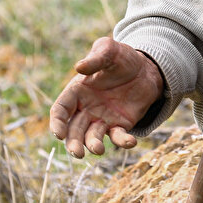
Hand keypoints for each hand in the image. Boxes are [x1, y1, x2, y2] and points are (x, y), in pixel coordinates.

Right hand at [49, 36, 164, 157]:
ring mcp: (102, 118)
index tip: (59, 134)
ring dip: (93, 145)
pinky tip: (131, 141)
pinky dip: (122, 142)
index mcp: (77, 91)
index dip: (57, 123)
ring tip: (98, 149)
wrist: (145, 67)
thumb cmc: (121, 57)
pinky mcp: (120, 124)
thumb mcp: (109, 50)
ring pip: (92, 137)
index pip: (60, 110)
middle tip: (78, 152)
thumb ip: (96, 58)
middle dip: (72, 143)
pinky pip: (118, 137)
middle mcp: (86, 108)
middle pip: (73, 130)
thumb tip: (79, 67)